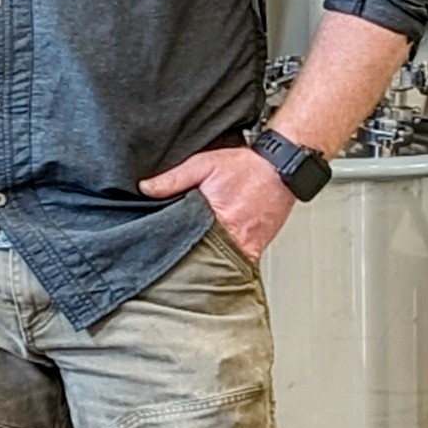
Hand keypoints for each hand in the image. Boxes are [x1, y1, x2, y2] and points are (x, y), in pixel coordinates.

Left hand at [142, 145, 296, 261]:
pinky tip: (212, 257)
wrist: (282, 169)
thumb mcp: (202, 165)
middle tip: (170, 259)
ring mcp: (248, 246)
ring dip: (205, 260)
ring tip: (188, 261)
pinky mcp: (257, 249)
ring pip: (219, 263)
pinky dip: (224, 260)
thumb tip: (145, 189)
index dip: (170, 244)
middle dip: (186, 257)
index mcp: (218, 218)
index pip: (186, 240)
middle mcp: (235, 237)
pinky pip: (236, 261)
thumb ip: (173, 179)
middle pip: (202, 256)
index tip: (156, 248)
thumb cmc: (246, 167)